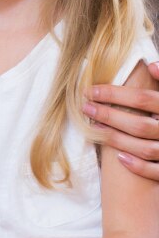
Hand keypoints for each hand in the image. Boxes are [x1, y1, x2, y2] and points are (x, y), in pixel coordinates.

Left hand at [84, 63, 158, 178]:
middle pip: (140, 125)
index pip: (143, 99)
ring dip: (116, 139)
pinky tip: (119, 157)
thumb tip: (151, 65)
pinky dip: (138, 166)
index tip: (91, 90)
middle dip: (109, 116)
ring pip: (144, 148)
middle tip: (86, 107)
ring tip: (94, 128)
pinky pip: (157, 172)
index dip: (115, 94)